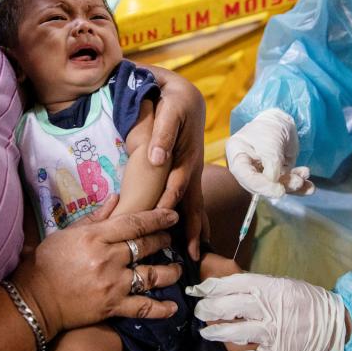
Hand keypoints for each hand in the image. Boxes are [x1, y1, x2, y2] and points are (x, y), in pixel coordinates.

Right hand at [14, 197, 182, 339]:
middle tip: (171, 238)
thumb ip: (95, 217)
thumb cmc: (47, 263)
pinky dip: (160, 309)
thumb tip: (117, 198)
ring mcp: (112, 284)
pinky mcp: (112, 307)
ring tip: (178, 269)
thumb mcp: (67, 233)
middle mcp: (108, 259)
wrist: (34, 300)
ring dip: (170, 272)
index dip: (157, 218)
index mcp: (96, 237)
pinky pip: (142, 308)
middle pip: (146, 246)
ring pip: (151, 275)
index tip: (172, 215)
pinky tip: (174, 307)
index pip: (134, 223)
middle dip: (164, 240)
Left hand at [144, 66, 209, 260]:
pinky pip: (190, 201)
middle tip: (194, 258)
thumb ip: (163, 134)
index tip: (165, 230)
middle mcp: (192, 170)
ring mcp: (191, 173)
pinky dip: (191, 218)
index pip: (177, 189)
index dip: (170, 208)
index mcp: (187, 159)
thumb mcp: (170, 110)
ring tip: (195, 255)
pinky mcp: (186, 173)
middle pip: (194, 206)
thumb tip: (156, 160)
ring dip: (195, 229)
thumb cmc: (174, 100)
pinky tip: (188, 234)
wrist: (184, 92)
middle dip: (194, 231)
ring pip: (194, 206)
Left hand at [186, 273, 346, 350]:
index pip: (233, 284)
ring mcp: (274, 332)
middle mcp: (269, 308)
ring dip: (217, 333)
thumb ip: (259, 284)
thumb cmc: (307, 301)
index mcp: (270, 287)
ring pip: (237, 332)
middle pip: (230, 306)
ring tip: (206, 333)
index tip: (196, 290)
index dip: (210, 287)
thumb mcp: (284, 284)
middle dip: (209, 309)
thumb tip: (229, 283)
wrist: (335, 325)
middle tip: (198, 312)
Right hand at [225, 109, 314, 198]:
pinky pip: (287, 184)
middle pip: (261, 185)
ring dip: (293, 185)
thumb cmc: (268, 127)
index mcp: (238, 157)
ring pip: (277, 186)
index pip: (245, 176)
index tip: (279, 189)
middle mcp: (248, 168)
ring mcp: (263, 173)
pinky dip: (300, 186)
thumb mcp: (269, 141)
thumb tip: (274, 181)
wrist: (281, 122)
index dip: (262, 186)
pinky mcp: (278, 175)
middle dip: (282, 186)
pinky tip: (309, 187)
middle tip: (297, 182)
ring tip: (304, 176)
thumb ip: (271, 161)